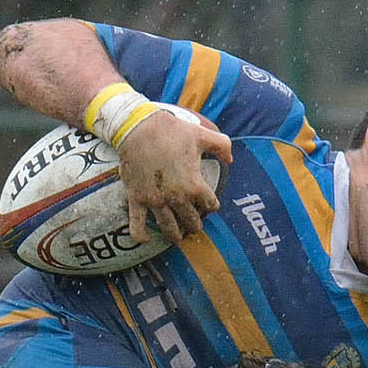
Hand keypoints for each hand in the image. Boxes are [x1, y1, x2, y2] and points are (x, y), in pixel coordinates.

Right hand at [117, 111, 230, 245]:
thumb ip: (222, 146)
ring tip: (178, 238)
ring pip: (169, 228)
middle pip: (191, 221)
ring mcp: (155, 201)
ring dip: (175, 235)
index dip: (212, 205)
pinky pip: (137, 225)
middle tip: (194, 224)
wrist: (138, 128)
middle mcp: (176, 197)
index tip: (209, 204)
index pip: (210, 204)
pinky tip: (146, 239)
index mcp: (194, 184)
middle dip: (194, 224)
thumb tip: (230, 160)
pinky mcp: (137, 199)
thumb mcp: (202, 134)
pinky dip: (141, 235)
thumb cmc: (171, 130)